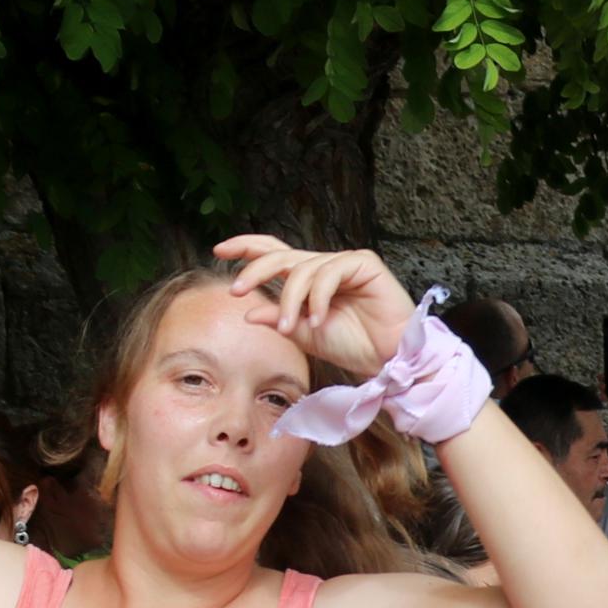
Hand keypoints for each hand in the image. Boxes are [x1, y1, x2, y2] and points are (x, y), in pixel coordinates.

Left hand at [210, 239, 418, 377]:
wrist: (388, 359)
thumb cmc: (354, 347)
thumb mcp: (305, 335)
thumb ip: (279, 320)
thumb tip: (248, 312)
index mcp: (309, 280)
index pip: (274, 253)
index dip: (246, 247)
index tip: (219, 250)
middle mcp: (324, 266)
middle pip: (281, 255)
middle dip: (255, 270)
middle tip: (237, 290)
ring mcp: (344, 263)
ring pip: (302, 269)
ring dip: (291, 300)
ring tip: (293, 328)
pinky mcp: (363, 264)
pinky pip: (329, 273)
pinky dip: (318, 297)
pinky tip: (319, 319)